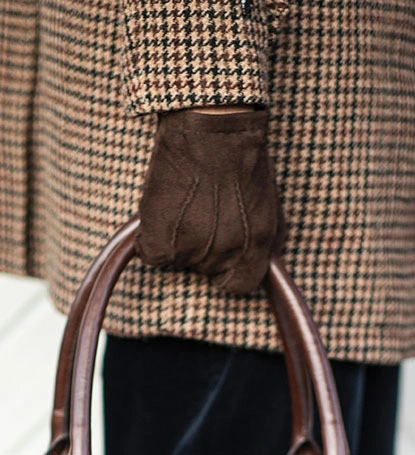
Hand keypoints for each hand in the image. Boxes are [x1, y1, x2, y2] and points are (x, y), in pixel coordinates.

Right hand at [135, 108, 285, 293]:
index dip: (228, 272)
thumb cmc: (242, 161)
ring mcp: (192, 247)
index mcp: (255, 247)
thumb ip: (269, 242)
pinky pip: (152, 255)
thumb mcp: (270, 206)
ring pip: (178, 261)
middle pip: (207, 270)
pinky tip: (162, 214)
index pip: (239, 285)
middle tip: (199, 217)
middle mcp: (226, 252)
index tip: (221, 258)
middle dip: (203, 250)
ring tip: (182, 209)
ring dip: (177, 241)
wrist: (210, 131)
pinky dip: (151, 239)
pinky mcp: (161, 238)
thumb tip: (265, 262)